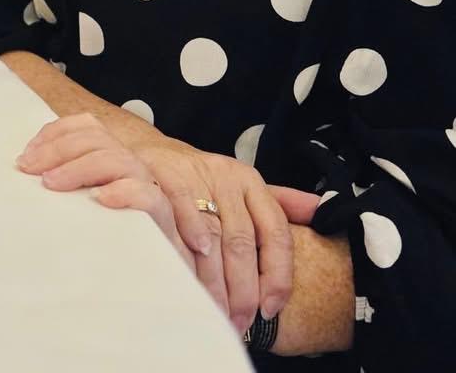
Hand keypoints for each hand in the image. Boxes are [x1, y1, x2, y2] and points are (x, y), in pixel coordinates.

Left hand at [16, 114, 195, 272]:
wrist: (157, 277)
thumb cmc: (112, 243)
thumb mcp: (83, 210)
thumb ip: (66, 191)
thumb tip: (24, 176)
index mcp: (111, 159)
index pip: (86, 127)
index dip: (55, 133)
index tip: (26, 154)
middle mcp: (130, 166)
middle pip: (97, 138)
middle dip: (57, 149)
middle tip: (28, 169)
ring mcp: (148, 187)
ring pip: (117, 159)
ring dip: (79, 167)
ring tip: (51, 183)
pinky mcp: (162, 215)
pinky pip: (147, 195)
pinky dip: (123, 191)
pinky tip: (100, 199)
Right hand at [121, 127, 298, 333]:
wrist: (151, 151)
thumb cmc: (202, 179)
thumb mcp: (243, 186)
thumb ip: (281, 202)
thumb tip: (322, 211)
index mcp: (250, 182)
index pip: (275, 231)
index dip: (276, 274)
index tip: (270, 308)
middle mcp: (225, 177)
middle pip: (242, 241)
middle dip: (241, 289)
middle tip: (238, 322)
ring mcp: (194, 176)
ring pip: (212, 236)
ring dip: (213, 281)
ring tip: (215, 312)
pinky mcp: (163, 177)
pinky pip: (179, 215)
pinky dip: (186, 244)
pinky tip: (189, 269)